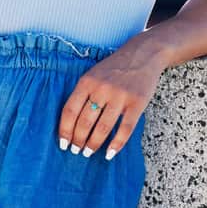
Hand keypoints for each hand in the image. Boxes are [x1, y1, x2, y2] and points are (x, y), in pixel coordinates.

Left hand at [57, 41, 165, 160]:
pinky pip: (125, 129)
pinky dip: (116, 144)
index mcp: (87, 81)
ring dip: (93, 144)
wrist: (143, 54)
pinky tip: (110, 154)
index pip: (70, 110)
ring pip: (103, 128)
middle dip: (78, 141)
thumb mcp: (93, 74)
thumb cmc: (114, 68)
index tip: (63, 144)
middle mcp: (101, 89)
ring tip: (88, 153)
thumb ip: (83, 93)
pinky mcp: (136, 103)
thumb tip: (72, 123)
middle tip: (76, 151)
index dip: (65, 130)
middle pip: (85, 122)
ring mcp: (120, 96)